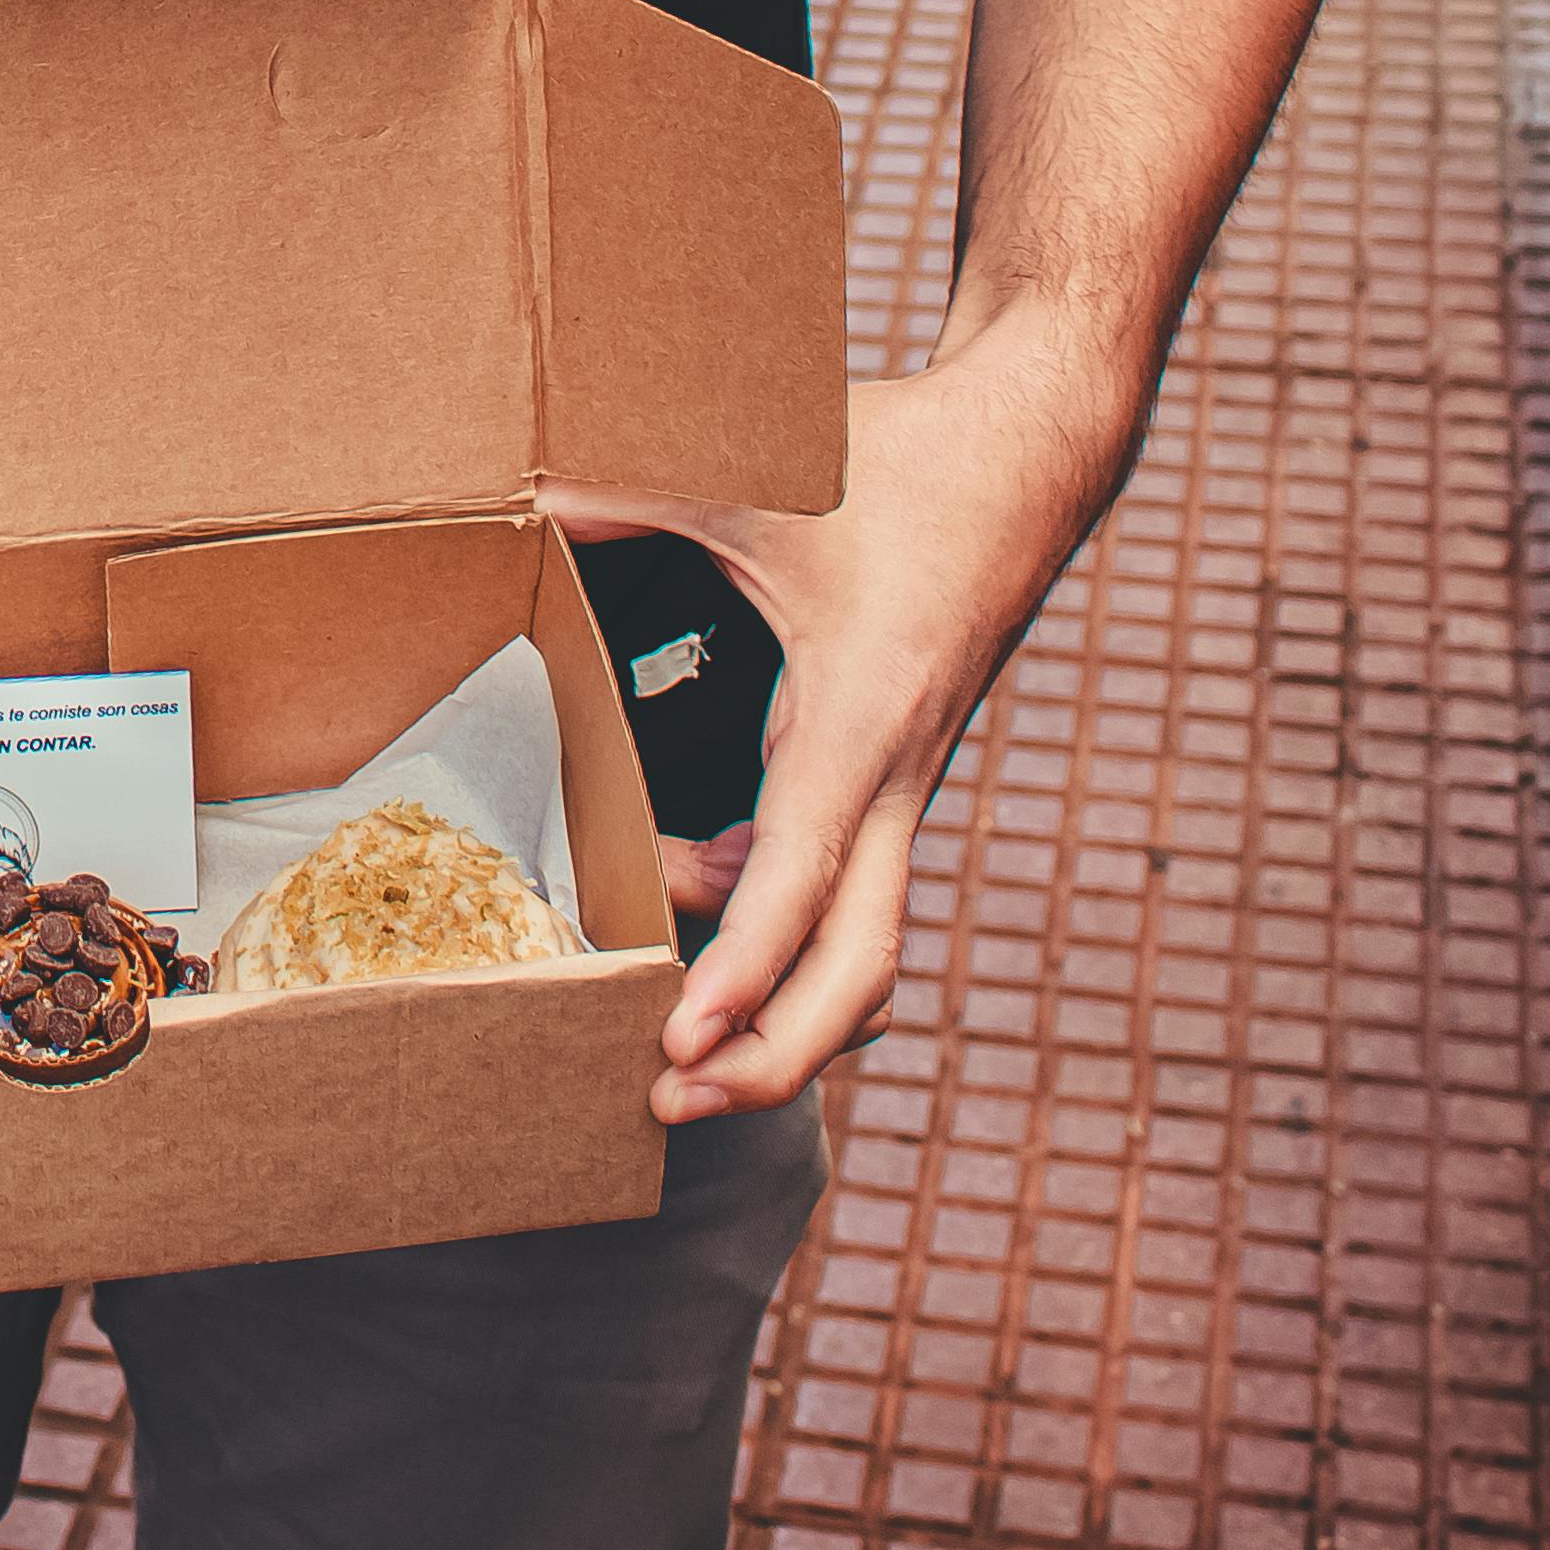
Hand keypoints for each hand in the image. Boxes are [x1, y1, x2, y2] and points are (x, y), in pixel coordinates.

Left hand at [549, 338, 1138, 1125]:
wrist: (1030, 451)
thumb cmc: (903, 465)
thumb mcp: (761, 474)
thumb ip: (630, 492)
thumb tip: (518, 497)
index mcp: (861, 720)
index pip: (803, 879)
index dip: (743, 968)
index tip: (682, 1036)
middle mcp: (893, 778)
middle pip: (858, 970)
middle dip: (773, 1057)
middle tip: (668, 1098)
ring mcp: (903, 786)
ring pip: (862, 949)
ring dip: (782, 1014)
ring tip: (673, 1047)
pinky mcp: (897, 775)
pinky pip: (850, 893)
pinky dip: (781, 933)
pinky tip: (694, 895)